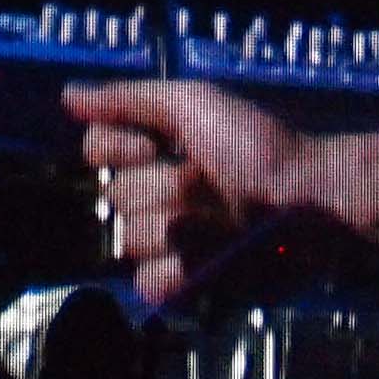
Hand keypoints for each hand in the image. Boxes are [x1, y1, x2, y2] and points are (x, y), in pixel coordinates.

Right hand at [66, 81, 313, 306]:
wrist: (310, 203)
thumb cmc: (258, 147)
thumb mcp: (195, 105)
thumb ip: (129, 99)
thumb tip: (68, 95)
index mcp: (155, 150)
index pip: (97, 148)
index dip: (121, 148)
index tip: (158, 144)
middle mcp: (157, 193)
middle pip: (114, 195)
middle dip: (162, 187)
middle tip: (209, 183)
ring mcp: (171, 240)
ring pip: (131, 239)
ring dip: (177, 227)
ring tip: (221, 220)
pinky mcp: (188, 282)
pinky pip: (149, 283)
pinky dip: (176, 273)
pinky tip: (209, 258)